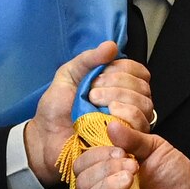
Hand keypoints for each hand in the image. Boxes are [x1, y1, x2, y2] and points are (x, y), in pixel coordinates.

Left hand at [24, 40, 154, 187]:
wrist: (45, 139)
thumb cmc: (57, 108)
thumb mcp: (68, 75)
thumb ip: (88, 59)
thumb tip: (112, 45)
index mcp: (118, 86)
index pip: (138, 71)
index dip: (123, 69)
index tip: (98, 75)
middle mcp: (129, 104)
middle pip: (142, 87)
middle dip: (118, 83)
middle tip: (91, 92)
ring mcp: (130, 125)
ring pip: (145, 105)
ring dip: (121, 97)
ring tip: (94, 102)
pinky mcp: (128, 143)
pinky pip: (140, 126)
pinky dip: (127, 116)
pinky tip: (108, 116)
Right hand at [72, 119, 189, 188]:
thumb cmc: (175, 175)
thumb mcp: (155, 148)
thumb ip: (133, 138)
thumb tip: (110, 124)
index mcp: (108, 169)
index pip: (83, 162)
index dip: (97, 155)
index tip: (121, 151)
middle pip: (82, 180)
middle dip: (104, 168)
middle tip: (132, 166)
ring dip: (105, 186)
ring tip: (131, 179)